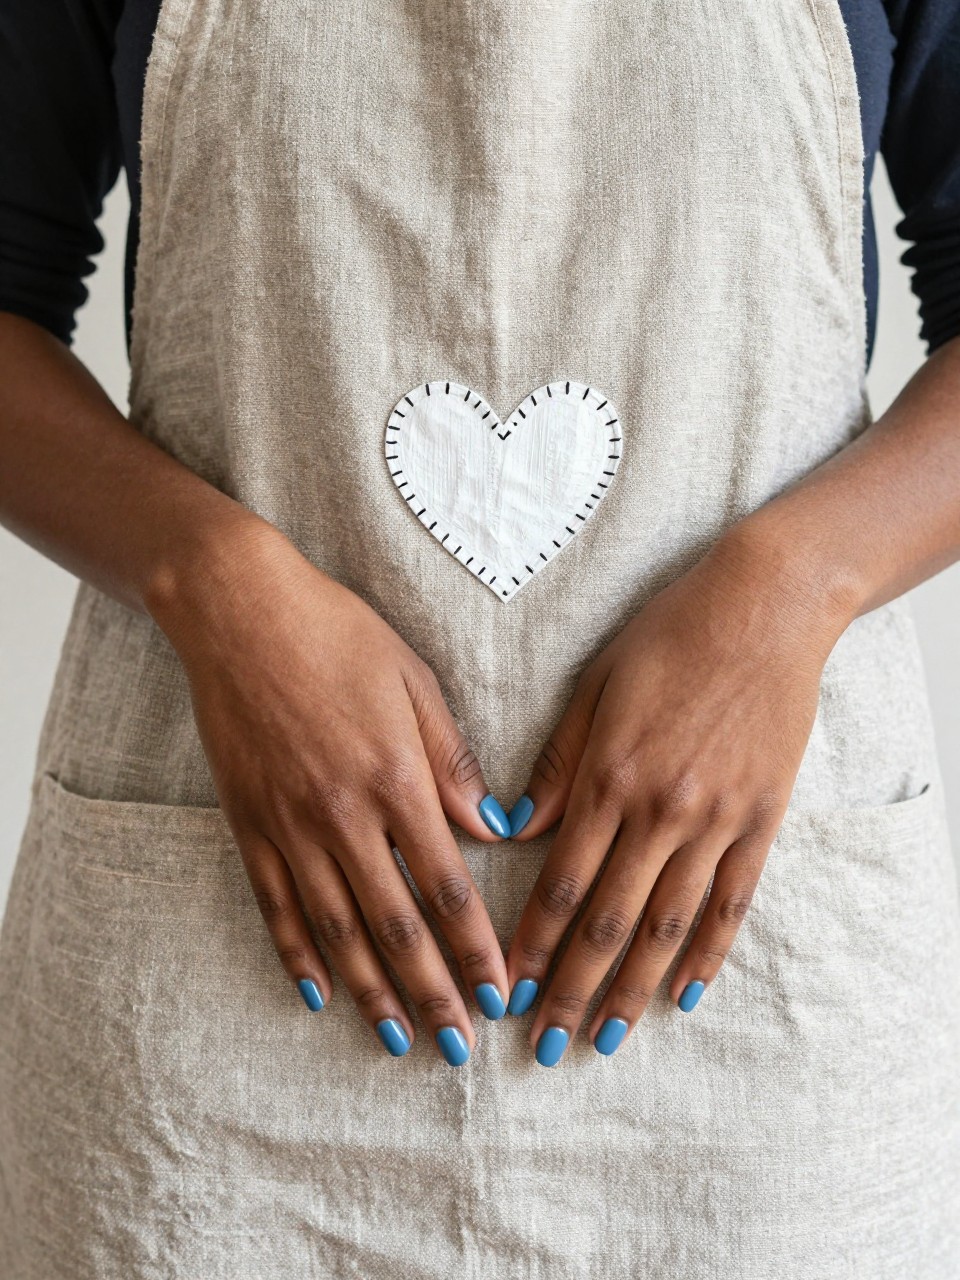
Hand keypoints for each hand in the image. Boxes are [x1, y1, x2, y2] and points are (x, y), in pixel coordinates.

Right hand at [151, 516, 511, 1063]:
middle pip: (395, 925)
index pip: (447, 886)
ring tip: (395, 1039)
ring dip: (370, 991)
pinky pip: (274, 905)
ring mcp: (290, 824)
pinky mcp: (247, 822)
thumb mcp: (415, 682)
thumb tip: (493, 826)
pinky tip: (316, 993)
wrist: (240, 611)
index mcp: (396, 778)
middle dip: (433, 992)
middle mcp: (343, 815)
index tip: (499, 993)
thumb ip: (452, 762)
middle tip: (457, 1044)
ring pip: (336, 929)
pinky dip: (296, 954)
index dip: (475, 947)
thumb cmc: (338, 634)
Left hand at [504, 530, 842, 1064]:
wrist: (762, 608)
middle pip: (609, 921)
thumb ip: (558, 764)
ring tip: (607, 1036)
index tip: (506, 988)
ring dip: (633, 988)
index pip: (561, 882)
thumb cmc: (667, 637)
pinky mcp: (762, 819)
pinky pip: (732, 901)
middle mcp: (660, 810)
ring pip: (669, 925)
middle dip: (570, 987)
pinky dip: (708, 953)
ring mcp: (716, 819)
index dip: (531, 942)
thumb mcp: (594, 686)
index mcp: (609, 776)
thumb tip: (515, 827)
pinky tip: (686, 993)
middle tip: (543, 1043)